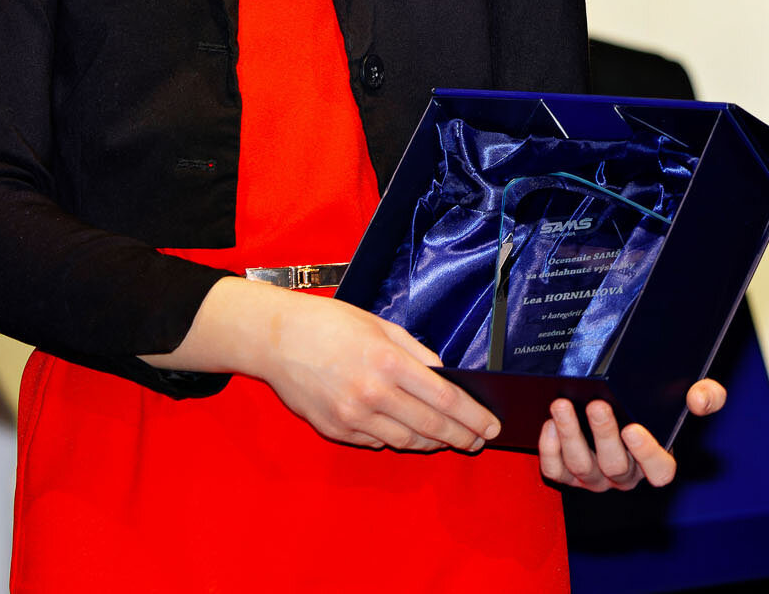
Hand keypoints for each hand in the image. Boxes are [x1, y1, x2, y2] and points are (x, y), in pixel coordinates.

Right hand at [144, 276, 501, 451]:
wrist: (276, 339)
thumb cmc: (333, 325)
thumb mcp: (382, 327)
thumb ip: (418, 354)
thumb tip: (446, 377)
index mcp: (389, 362)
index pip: (445, 399)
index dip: (474, 417)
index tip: (491, 426)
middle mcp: (372, 394)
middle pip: (431, 426)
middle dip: (461, 437)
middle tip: (478, 441)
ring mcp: (351, 417)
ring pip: (405, 442)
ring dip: (433, 443)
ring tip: (450, 440)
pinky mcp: (335, 430)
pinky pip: (376, 443)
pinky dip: (397, 440)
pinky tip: (410, 434)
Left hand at [537, 378, 727, 490]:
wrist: (618, 401)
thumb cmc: (657, 403)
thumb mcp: (691, 394)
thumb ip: (707, 395)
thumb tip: (699, 398)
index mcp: (657, 461)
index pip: (660, 472)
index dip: (647, 455)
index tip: (634, 428)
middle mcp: (626, 475)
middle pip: (615, 466)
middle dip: (603, 435)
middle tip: (595, 405)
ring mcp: (595, 478)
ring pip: (581, 468)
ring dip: (570, 436)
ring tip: (561, 405)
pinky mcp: (568, 474)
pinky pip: (556, 471)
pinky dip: (549, 449)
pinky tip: (548, 423)